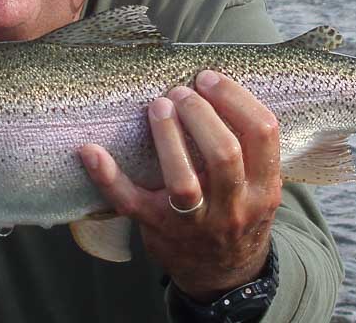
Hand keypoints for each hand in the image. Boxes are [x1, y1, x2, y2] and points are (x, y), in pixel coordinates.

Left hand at [80, 71, 280, 301]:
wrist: (225, 276)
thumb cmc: (238, 214)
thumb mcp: (260, 185)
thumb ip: (248, 147)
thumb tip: (213, 86)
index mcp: (263, 187)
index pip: (262, 133)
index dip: (235, 99)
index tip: (209, 79)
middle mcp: (234, 206)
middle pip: (223, 153)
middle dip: (200, 113)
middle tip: (180, 92)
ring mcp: (194, 223)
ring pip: (183, 182)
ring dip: (167, 137)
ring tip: (157, 106)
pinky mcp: (157, 229)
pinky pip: (130, 203)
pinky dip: (108, 177)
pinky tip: (91, 151)